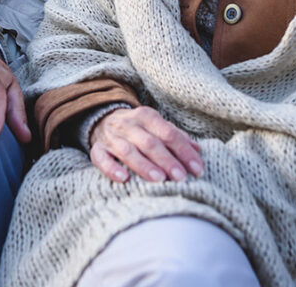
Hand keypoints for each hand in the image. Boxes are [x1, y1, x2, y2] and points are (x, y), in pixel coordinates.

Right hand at [89, 106, 203, 183]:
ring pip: (128, 151)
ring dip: (144, 165)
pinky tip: (124, 179)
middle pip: (150, 143)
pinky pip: (101, 158)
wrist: (102, 119)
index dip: (184, 151)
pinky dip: (112, 168)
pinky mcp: (97, 149)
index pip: (169, 133)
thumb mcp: (156, 126)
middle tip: (181, 177)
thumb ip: (176, 137)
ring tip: (159, 179)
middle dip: (167, 160)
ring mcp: (111, 137)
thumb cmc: (138, 128)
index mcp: (147, 116)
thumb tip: (197, 150)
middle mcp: (129, 125)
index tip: (197, 169)